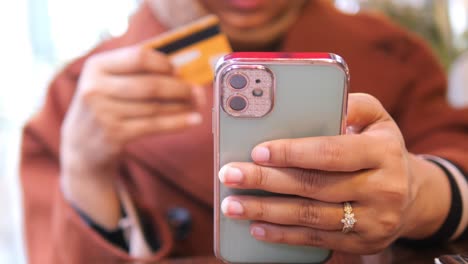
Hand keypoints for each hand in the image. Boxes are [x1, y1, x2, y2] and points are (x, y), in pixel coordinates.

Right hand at [61, 44, 204, 228]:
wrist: (80, 146)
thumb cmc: (104, 107)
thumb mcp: (107, 83)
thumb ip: (135, 72)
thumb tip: (181, 70)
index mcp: (96, 66)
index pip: (139, 57)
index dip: (165, 64)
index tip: (180, 71)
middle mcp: (95, 88)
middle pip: (151, 85)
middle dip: (180, 88)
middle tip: (197, 91)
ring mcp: (103, 113)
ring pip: (155, 107)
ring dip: (182, 105)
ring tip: (197, 105)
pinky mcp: (114, 134)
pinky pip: (154, 125)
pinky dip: (178, 122)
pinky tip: (194, 120)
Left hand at [219, 93, 450, 253]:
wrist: (412, 197)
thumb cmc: (381, 149)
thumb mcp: (378, 119)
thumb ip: (352, 104)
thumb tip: (314, 100)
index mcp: (383, 152)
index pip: (331, 152)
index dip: (292, 153)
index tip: (258, 151)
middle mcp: (382, 188)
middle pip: (313, 186)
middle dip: (265, 182)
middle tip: (230, 175)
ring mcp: (372, 221)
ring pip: (310, 216)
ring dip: (266, 211)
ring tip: (232, 205)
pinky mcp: (361, 243)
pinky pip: (316, 240)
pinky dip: (283, 235)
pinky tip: (257, 228)